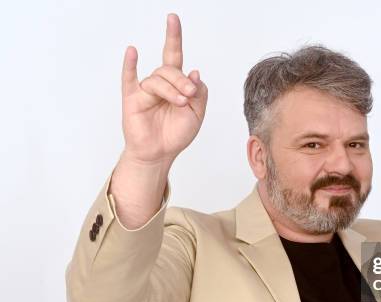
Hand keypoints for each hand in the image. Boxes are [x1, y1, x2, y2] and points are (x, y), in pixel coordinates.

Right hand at [121, 13, 207, 164]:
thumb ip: (200, 94)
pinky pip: (129, 79)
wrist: (160, 154)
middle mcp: (160, 83)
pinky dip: (130, 65)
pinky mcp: (132, 99)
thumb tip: (195, 72)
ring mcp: (145, 90)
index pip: (174, 56)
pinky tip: (133, 52)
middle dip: (182, 80)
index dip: (173, 37)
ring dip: (171, 89)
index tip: (173, 18)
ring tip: (180, 103)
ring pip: (157, 79)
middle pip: (169, 69)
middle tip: (190, 95)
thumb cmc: (176, 134)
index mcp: (176, 84)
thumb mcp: (197, 114)